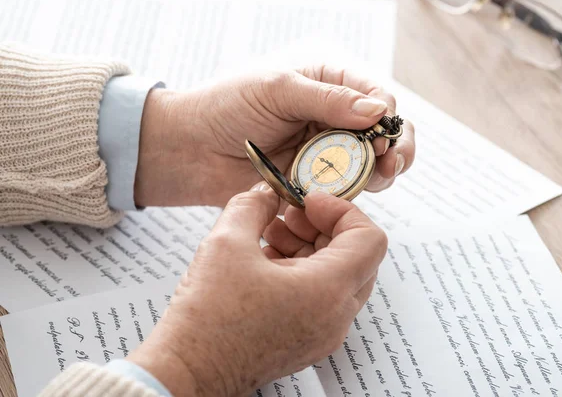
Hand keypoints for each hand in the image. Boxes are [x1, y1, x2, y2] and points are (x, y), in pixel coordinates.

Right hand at [127, 185, 387, 395]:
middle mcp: (335, 317)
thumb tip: (267, 193)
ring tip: (270, 234)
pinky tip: (265, 259)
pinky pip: (320, 298)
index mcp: (328, 291)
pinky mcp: (305, 341)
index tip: (309, 202)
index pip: (369, 239)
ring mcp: (322, 333)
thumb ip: (253, 205)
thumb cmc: (208, 318)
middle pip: (356, 257)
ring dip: (310, 248)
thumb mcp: (227, 242)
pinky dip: (301, 272)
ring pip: (337, 277)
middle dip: (323, 227)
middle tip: (290, 214)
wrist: (187, 372)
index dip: (342, 210)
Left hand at [134, 65, 415, 206]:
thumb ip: (326, 100)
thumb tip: (376, 112)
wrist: (190, 149)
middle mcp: (332, 118)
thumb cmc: (226, 106)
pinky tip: (346, 196)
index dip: (386, 118)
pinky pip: (346, 191)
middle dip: (395, 147)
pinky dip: (354, 194)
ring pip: (371, 164)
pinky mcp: (314, 184)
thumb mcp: (276, 89)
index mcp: (328, 85)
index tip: (380, 136)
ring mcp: (325, 153)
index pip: (376, 97)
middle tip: (390, 162)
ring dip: (380, 172)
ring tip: (377, 178)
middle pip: (384, 133)